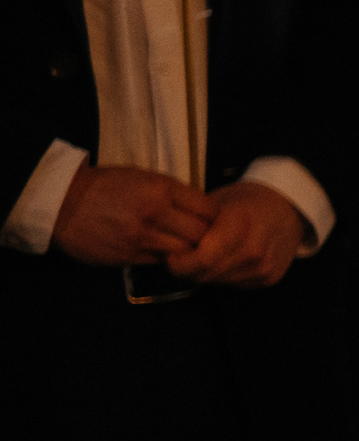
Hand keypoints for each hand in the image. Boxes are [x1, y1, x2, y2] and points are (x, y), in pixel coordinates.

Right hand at [49, 164, 217, 267]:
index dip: (214, 218)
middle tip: (201, 238)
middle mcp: (155, 212)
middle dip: (204, 238)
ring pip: (183, 252)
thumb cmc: (105, 186)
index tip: (210, 221)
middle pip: (201, 234)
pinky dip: (164, 259)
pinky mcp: (128, 256)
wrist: (62, 201)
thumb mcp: (143, 177)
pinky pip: (159, 262)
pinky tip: (159, 251)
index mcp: (162, 188)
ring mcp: (141, 236)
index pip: (209, 210)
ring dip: (185, 252)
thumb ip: (174, 193)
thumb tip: (203, 210)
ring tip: (180, 246)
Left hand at [165, 180, 306, 286]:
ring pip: (217, 282)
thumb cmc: (247, 201)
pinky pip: (233, 284)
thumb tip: (166, 244)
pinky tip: (227, 258)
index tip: (171, 255)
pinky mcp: (269, 278)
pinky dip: (223, 275)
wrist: (289, 208)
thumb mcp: (216, 201)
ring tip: (206, 254)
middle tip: (182, 256)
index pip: (202, 259)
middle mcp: (255, 249)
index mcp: (240, 224)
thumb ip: (192, 225)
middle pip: (206, 274)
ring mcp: (264, 267)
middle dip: (187, 269)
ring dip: (205, 273)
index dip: (179, 262)